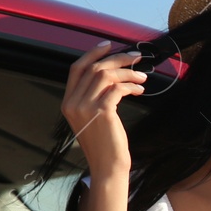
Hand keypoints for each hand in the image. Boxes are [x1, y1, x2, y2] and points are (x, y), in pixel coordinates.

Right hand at [62, 40, 145, 175]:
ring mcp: (85, 107)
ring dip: (128, 72)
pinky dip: (131, 86)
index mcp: (68, 102)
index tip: (109, 45)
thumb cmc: (105, 143)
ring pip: (106, 75)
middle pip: (94, 68)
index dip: (92, 54)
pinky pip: (117, 88)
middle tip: (136, 57)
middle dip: (117, 58)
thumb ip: (94, 97)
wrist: (107, 165)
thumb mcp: (92, 117)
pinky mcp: (102, 112)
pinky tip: (140, 90)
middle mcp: (73, 102)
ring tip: (142, 77)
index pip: (77, 68)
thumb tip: (112, 76)